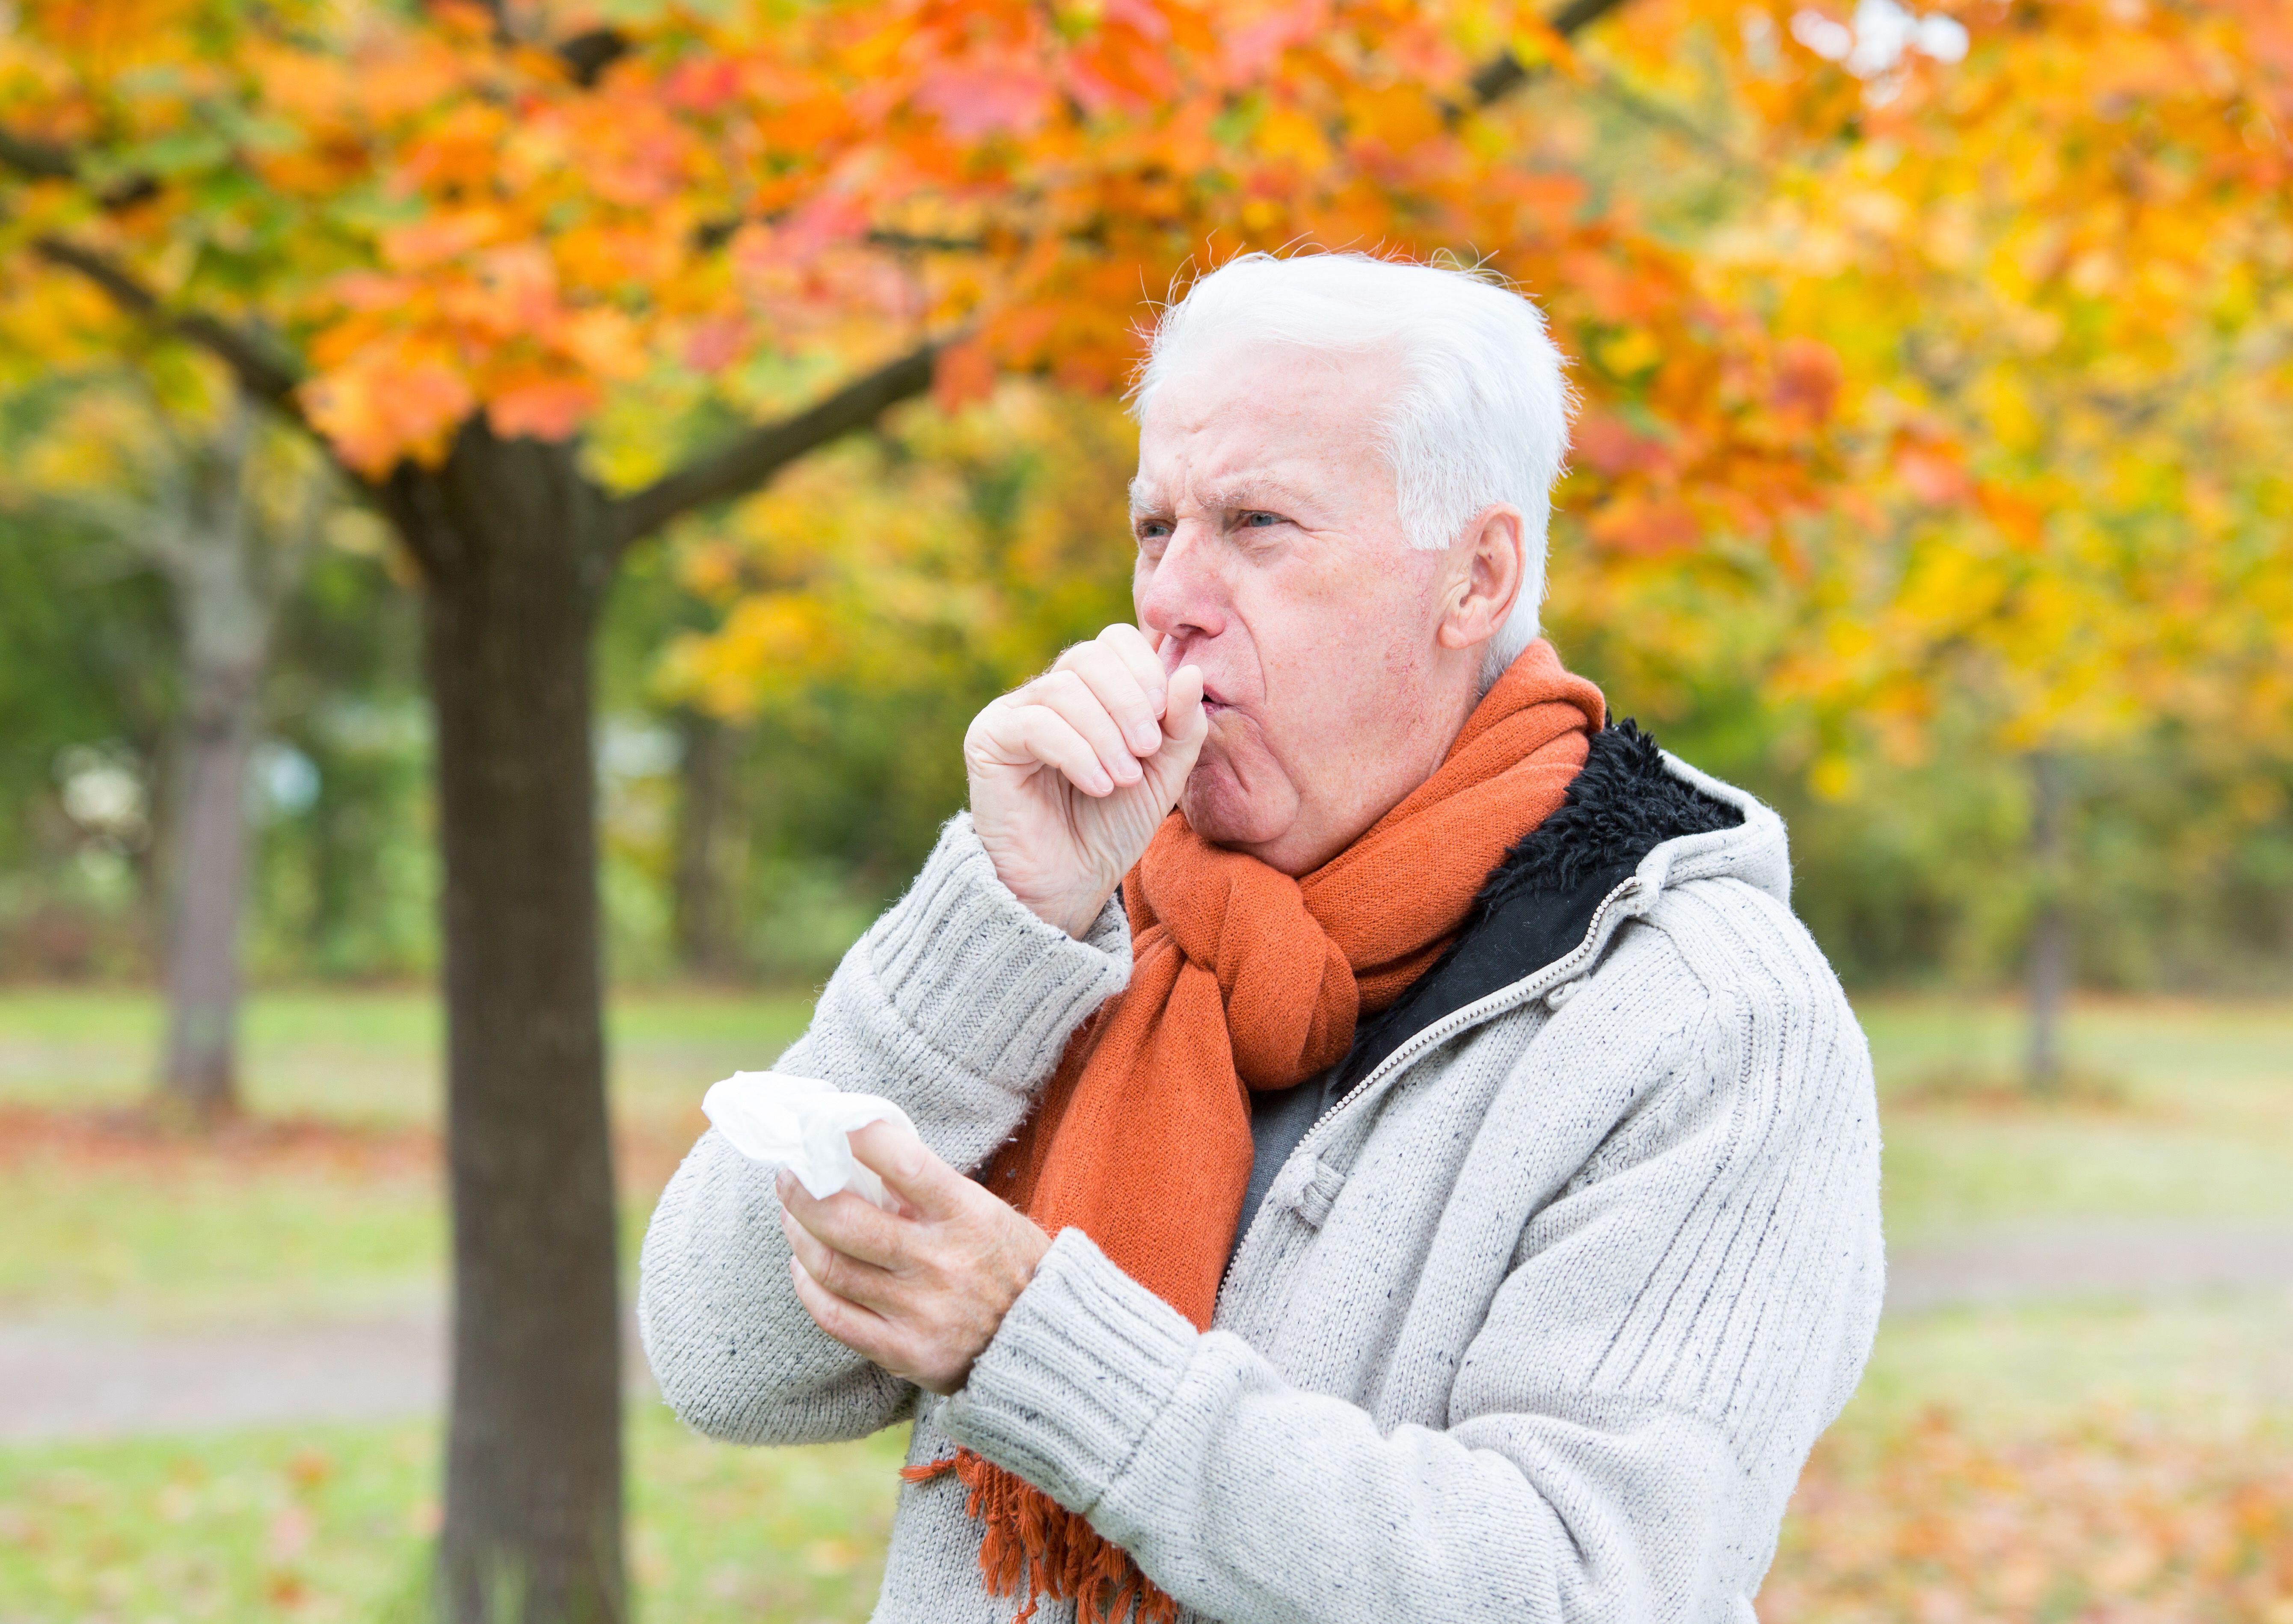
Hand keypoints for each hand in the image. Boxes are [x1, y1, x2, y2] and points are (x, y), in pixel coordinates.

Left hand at [779, 1118, 1052, 1395]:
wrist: (1045, 1345)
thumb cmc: (1010, 1266)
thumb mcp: (987, 1214)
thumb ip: (930, 1192)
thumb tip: (860, 1160)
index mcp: (969, 1215)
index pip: (904, 1163)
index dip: (860, 1137)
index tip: (830, 1123)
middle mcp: (941, 1261)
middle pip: (845, 1220)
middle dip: (802, 1191)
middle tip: (790, 1175)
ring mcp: (921, 1310)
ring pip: (830, 1267)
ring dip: (799, 1235)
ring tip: (793, 1217)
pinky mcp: (905, 1351)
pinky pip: (834, 1317)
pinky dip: (808, 1287)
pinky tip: (804, 1268)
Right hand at [966, 623, 1208, 936]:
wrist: (1069, 883)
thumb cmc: (1113, 825)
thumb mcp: (1164, 772)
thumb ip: (1182, 724)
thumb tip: (1190, 671)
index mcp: (1090, 690)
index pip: (1115, 640)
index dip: (1145, 670)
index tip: (1165, 720)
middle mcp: (1048, 692)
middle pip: (1088, 656)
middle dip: (1128, 702)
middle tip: (1146, 751)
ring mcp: (1013, 713)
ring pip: (1063, 690)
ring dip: (1105, 735)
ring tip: (1124, 778)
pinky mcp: (988, 740)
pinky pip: (1034, 724)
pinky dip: (1076, 752)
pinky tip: (1098, 786)